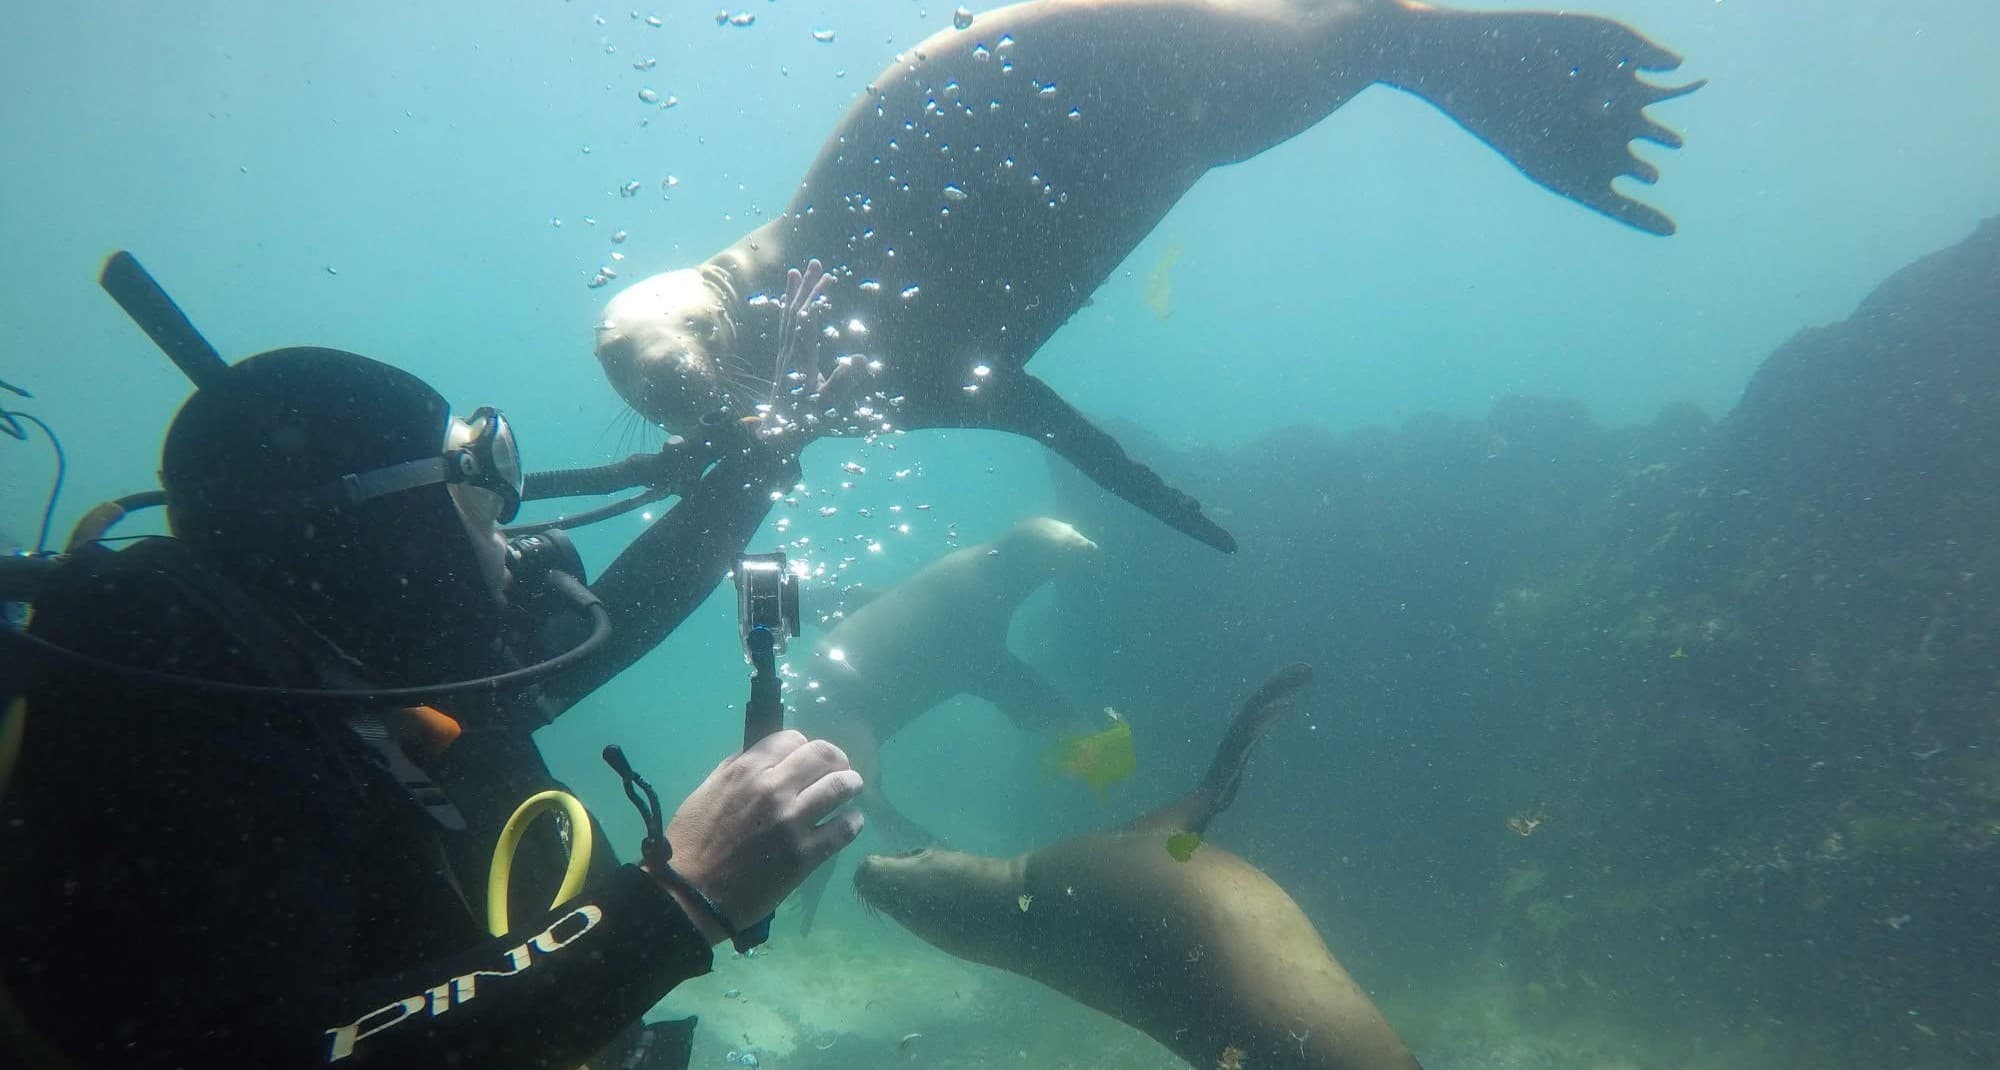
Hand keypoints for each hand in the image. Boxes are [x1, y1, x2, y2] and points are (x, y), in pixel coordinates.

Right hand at [658, 730, 864, 943]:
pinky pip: (844, 829)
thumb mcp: (706, 791)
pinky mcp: (804, 855)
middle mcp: (773, 789)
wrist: (690, 894)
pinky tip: (851, 821)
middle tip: (839, 769)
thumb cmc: (692, 843)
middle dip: (836, 759)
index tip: (805, 760)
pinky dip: (852, 821)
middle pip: (824, 755)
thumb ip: (736, 768)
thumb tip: (765, 755)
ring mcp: (792, 822)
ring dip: (851, 783)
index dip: (802, 747)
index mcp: (746, 770)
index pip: (792, 739)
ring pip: (840, 786)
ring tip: (851, 788)